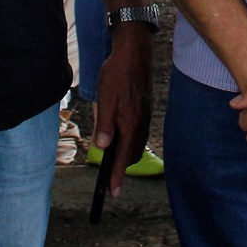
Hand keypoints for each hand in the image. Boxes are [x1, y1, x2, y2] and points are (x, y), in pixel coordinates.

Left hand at [92, 24, 154, 198]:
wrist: (134, 53)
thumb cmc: (117, 75)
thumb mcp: (106, 100)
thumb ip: (105, 125)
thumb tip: (102, 148)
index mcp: (130, 124)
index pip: (123, 158)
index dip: (116, 176)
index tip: (112, 193)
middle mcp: (141, 124)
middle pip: (131, 155)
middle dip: (120, 167)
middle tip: (106, 174)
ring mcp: (144, 117)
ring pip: (135, 145)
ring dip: (124, 153)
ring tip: (110, 155)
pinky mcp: (144, 110)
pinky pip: (137, 133)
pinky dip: (128, 141)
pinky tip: (118, 135)